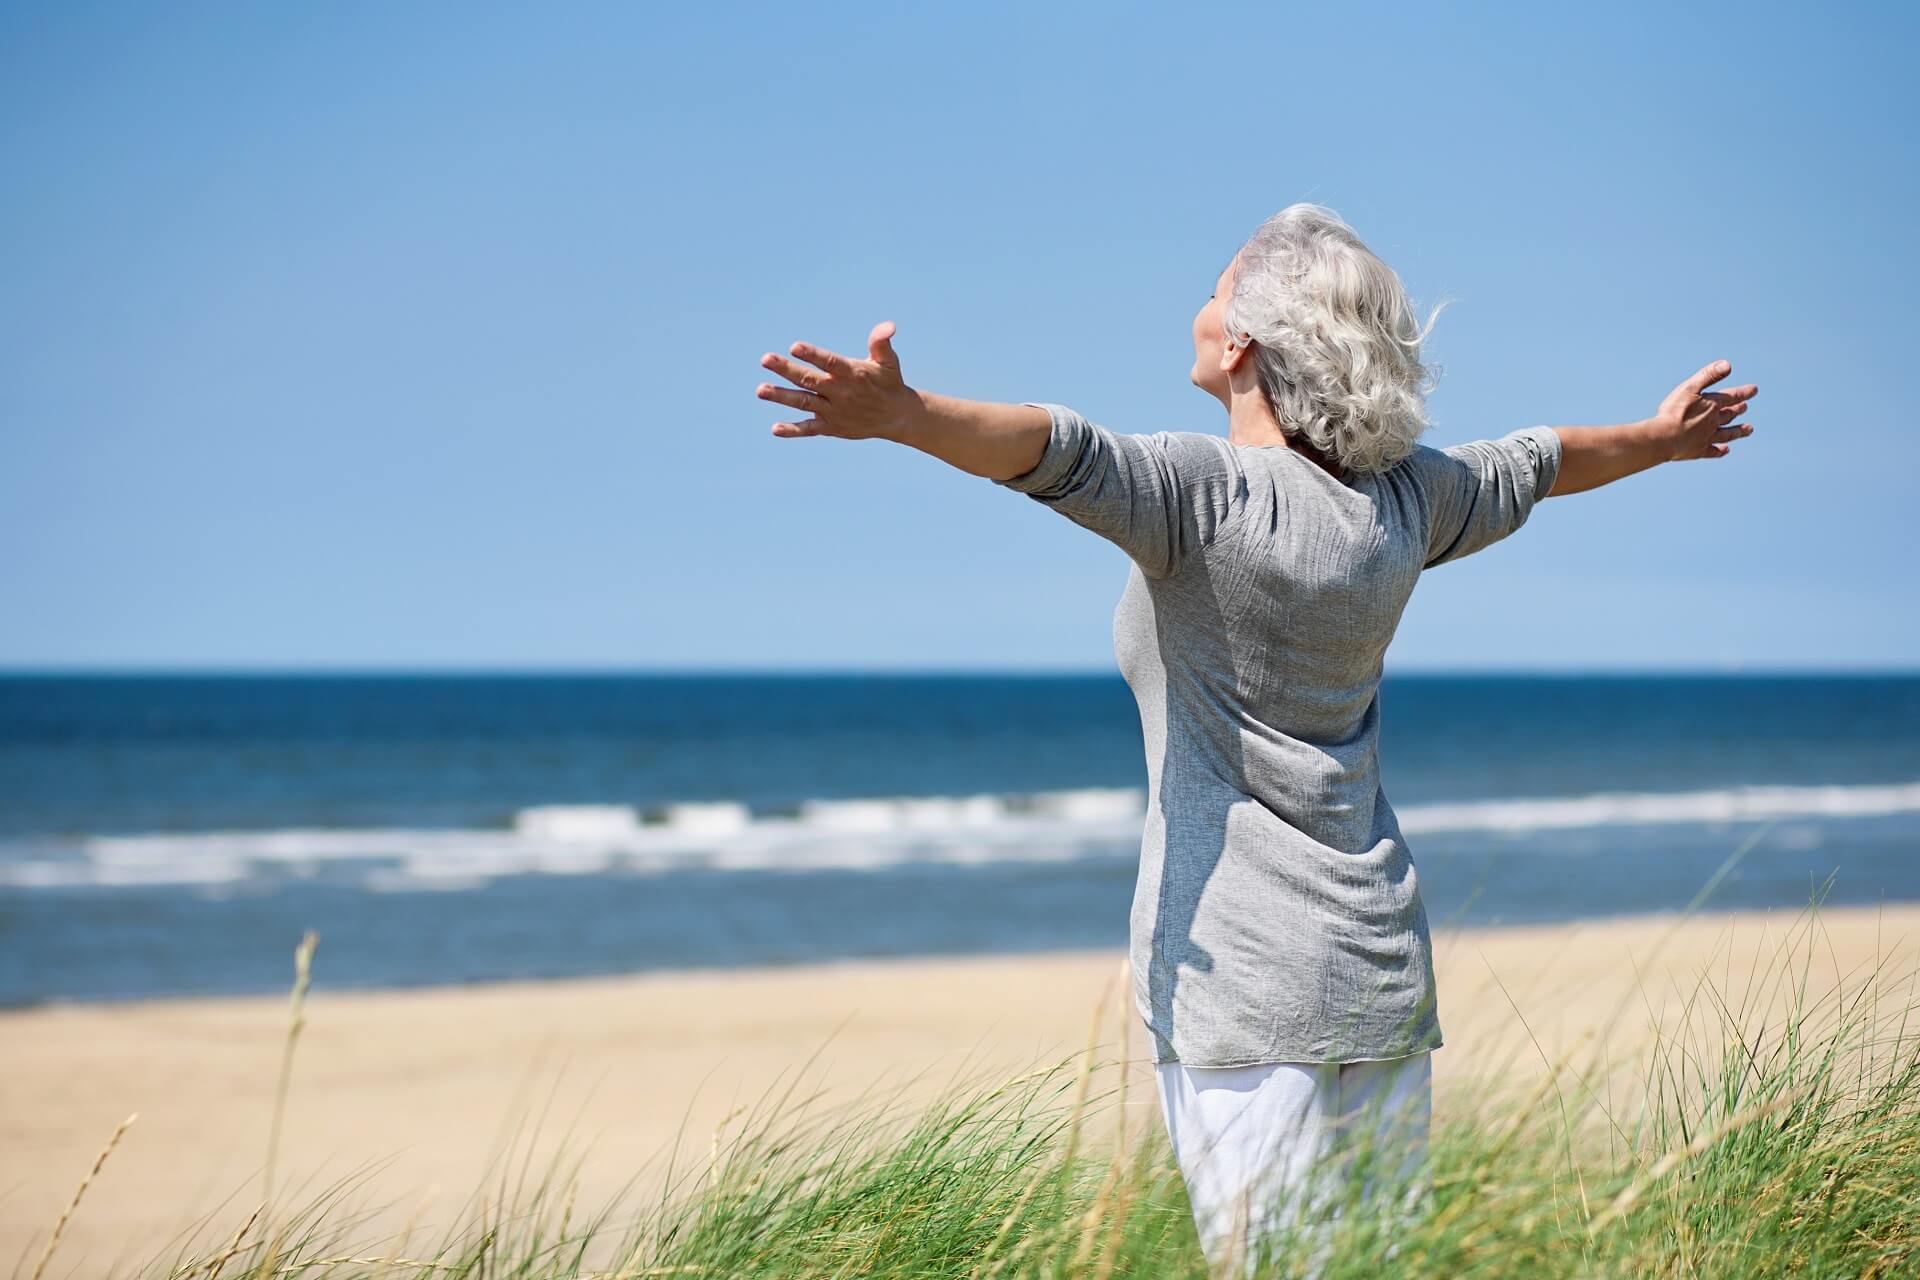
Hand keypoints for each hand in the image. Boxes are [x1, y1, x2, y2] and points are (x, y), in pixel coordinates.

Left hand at [756, 321, 920, 440]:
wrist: (897, 417)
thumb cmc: (888, 382)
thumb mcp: (888, 361)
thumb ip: (881, 342)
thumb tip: (889, 326)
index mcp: (852, 373)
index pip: (830, 362)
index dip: (813, 355)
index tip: (794, 347)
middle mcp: (841, 392)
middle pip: (809, 379)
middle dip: (787, 369)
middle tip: (765, 359)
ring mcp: (834, 411)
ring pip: (804, 402)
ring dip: (782, 396)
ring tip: (761, 390)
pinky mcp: (832, 427)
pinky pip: (810, 429)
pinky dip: (793, 430)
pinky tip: (775, 429)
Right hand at [1646, 359, 1757, 460]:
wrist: (1664, 438)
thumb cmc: (1674, 412)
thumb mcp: (1689, 388)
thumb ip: (1708, 376)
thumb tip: (1728, 365)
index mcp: (1712, 405)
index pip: (1732, 397)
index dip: (1744, 392)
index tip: (1754, 390)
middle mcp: (1713, 422)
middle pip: (1729, 415)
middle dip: (1738, 410)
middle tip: (1745, 407)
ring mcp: (1707, 438)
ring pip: (1727, 434)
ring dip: (1738, 431)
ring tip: (1749, 429)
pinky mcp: (1698, 451)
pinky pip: (1713, 451)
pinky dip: (1720, 451)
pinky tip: (1726, 450)